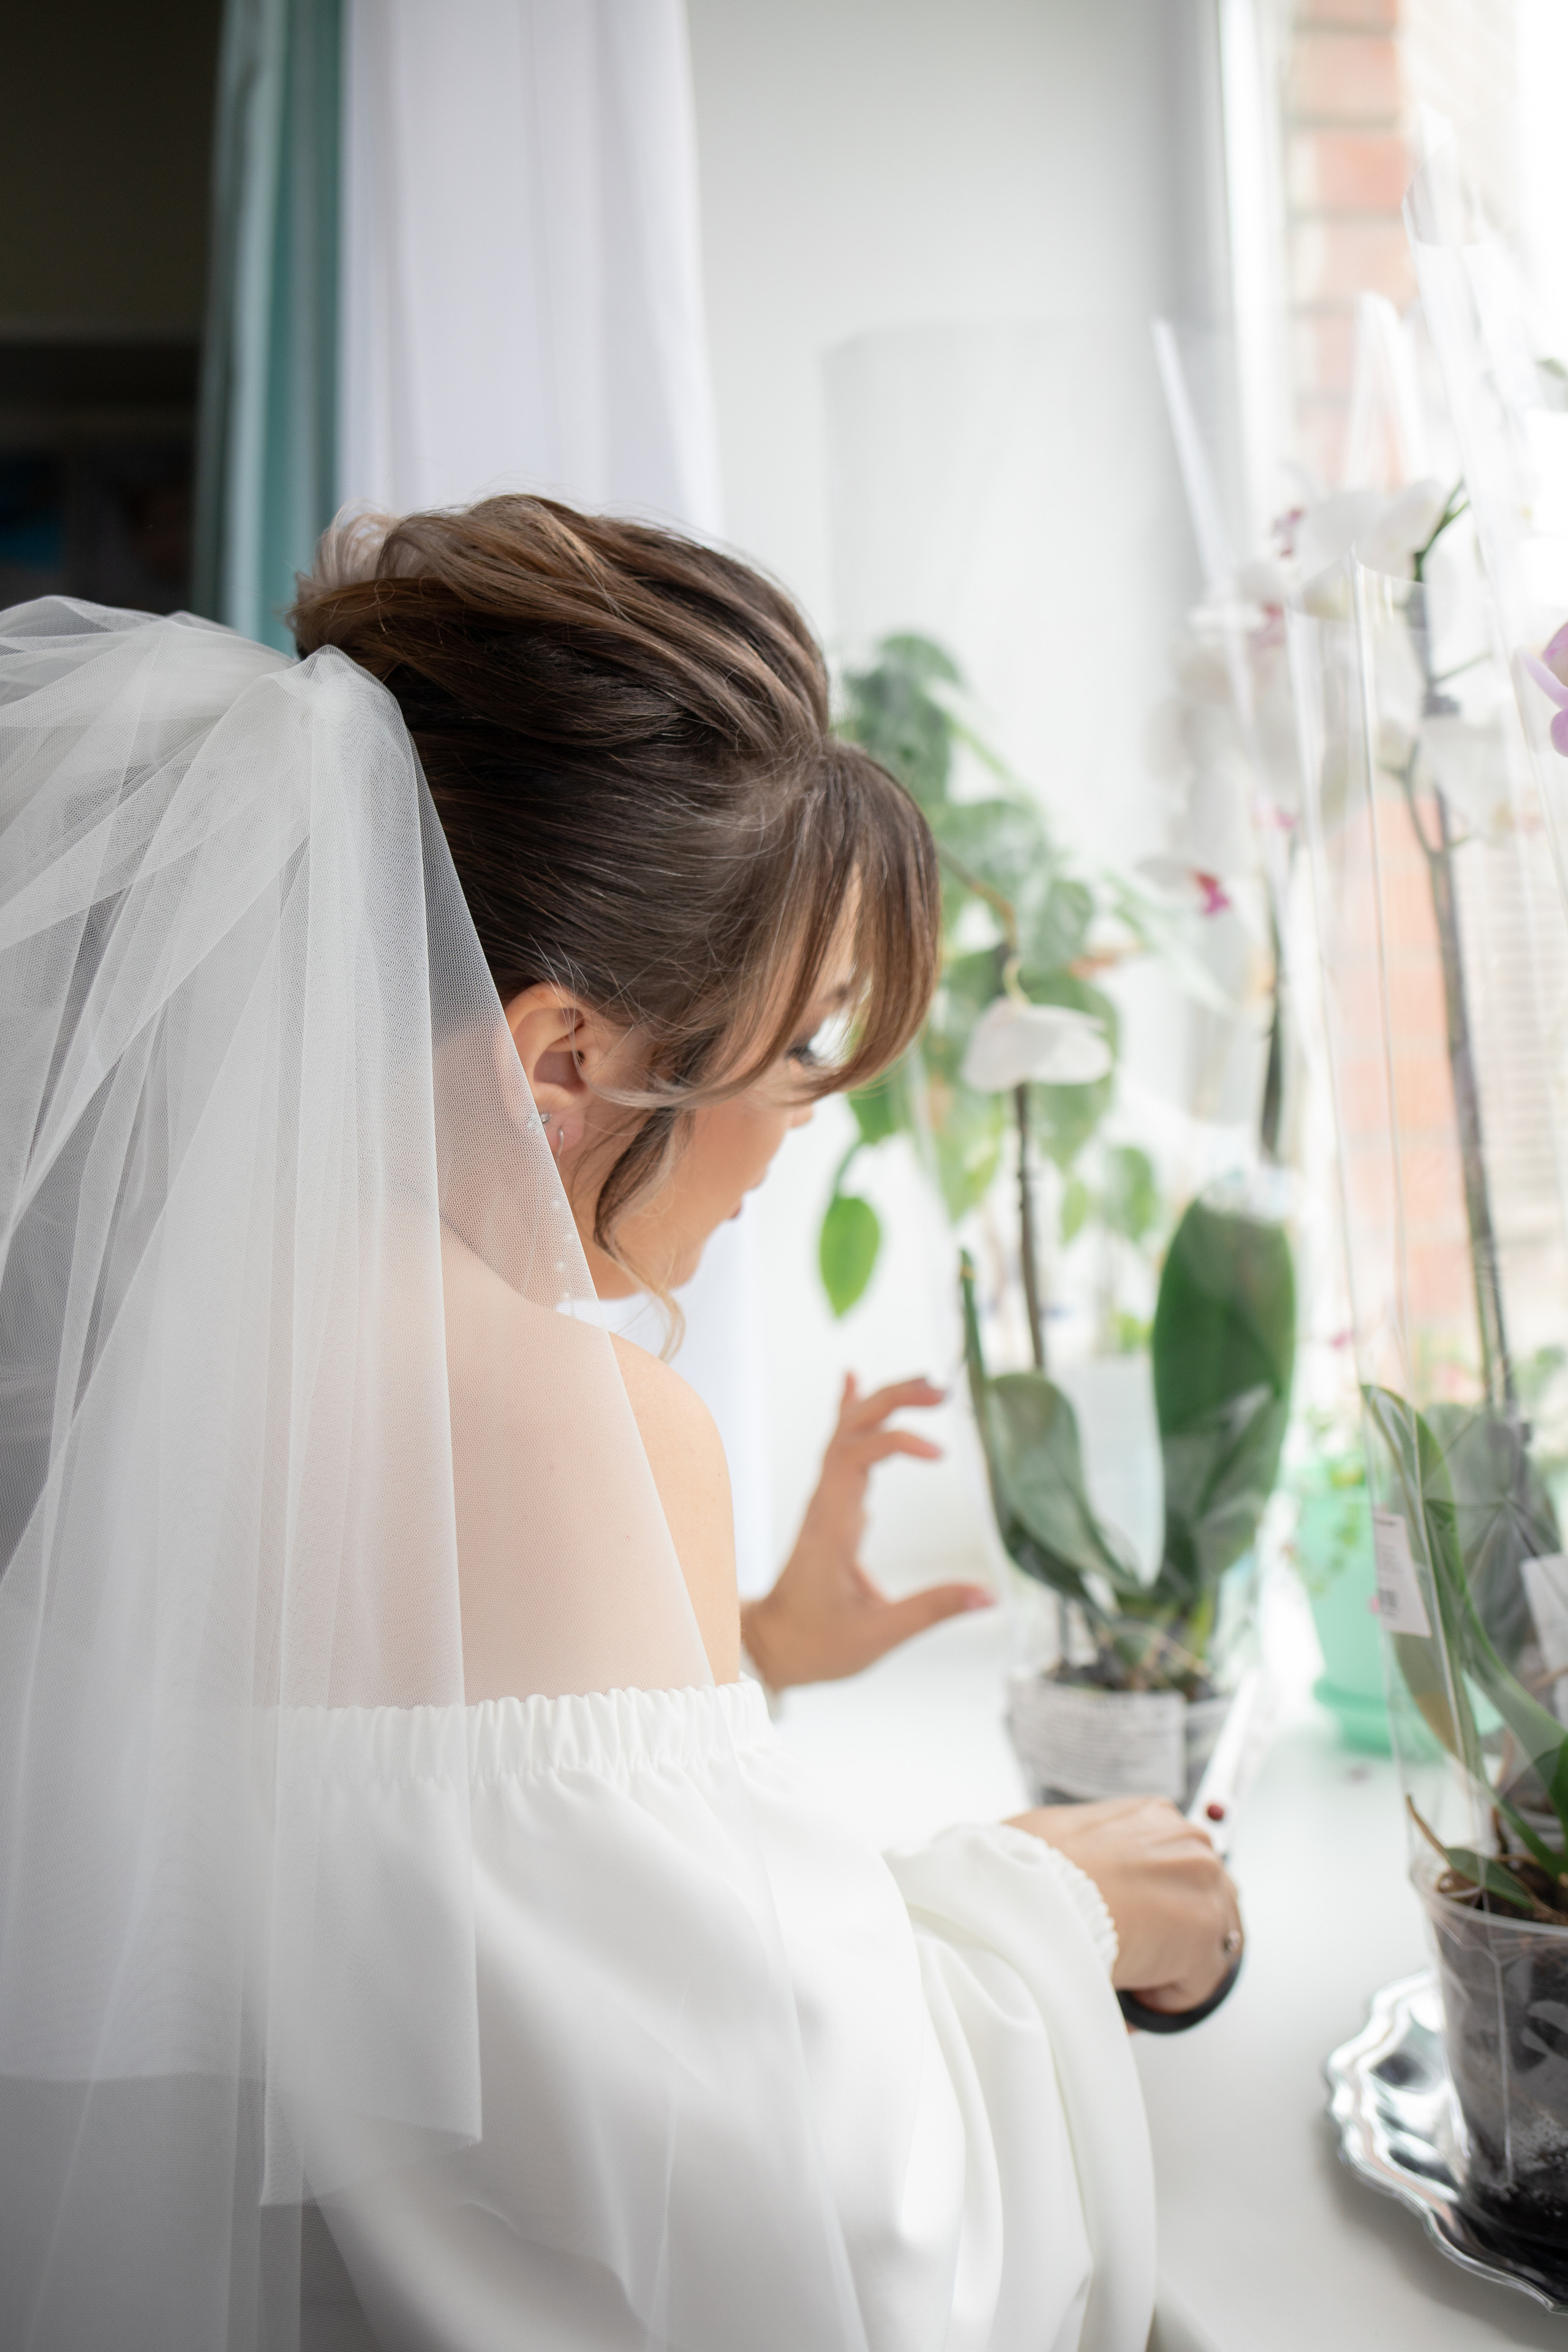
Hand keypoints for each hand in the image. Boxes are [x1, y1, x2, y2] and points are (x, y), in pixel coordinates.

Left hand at [740, 1374, 992, 1689]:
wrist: (771, 1648)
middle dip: (894, 1401)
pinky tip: (852, 1379)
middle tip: (941, 1391)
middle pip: (851, 1429)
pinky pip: (838, 1446)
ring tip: (926, 1385)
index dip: (899, 1441)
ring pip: (845, 1432)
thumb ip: (933, 1611)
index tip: (941, 1455)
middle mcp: (826, 1503)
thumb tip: (991, 1595)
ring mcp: (825, 1501)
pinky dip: (848, 1410)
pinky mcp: (830, 1506)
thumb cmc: (818, 1644)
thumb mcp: (878, 1636)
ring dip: (882, 1403)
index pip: (859, 1458)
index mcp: (834, 1526)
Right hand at [1009, 1796, 1241, 2012]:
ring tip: (1130, 1976)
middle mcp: (1187, 1843)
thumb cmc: (1032, 1868)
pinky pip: (1198, 1982)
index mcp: (1152, 1816)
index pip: (1179, 1865)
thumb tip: (1068, 1870)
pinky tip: (1131, 1989)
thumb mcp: (1052, 1834)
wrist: (1037, 1897)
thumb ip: (1081, 1846)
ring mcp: (1203, 1884)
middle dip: (1175, 1934)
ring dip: (1175, 1965)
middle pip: (1204, 1899)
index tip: (1136, 1926)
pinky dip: (1167, 1997)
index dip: (1157, 1904)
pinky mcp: (1206, 1932)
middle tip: (1136, 1956)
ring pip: (1208, 1941)